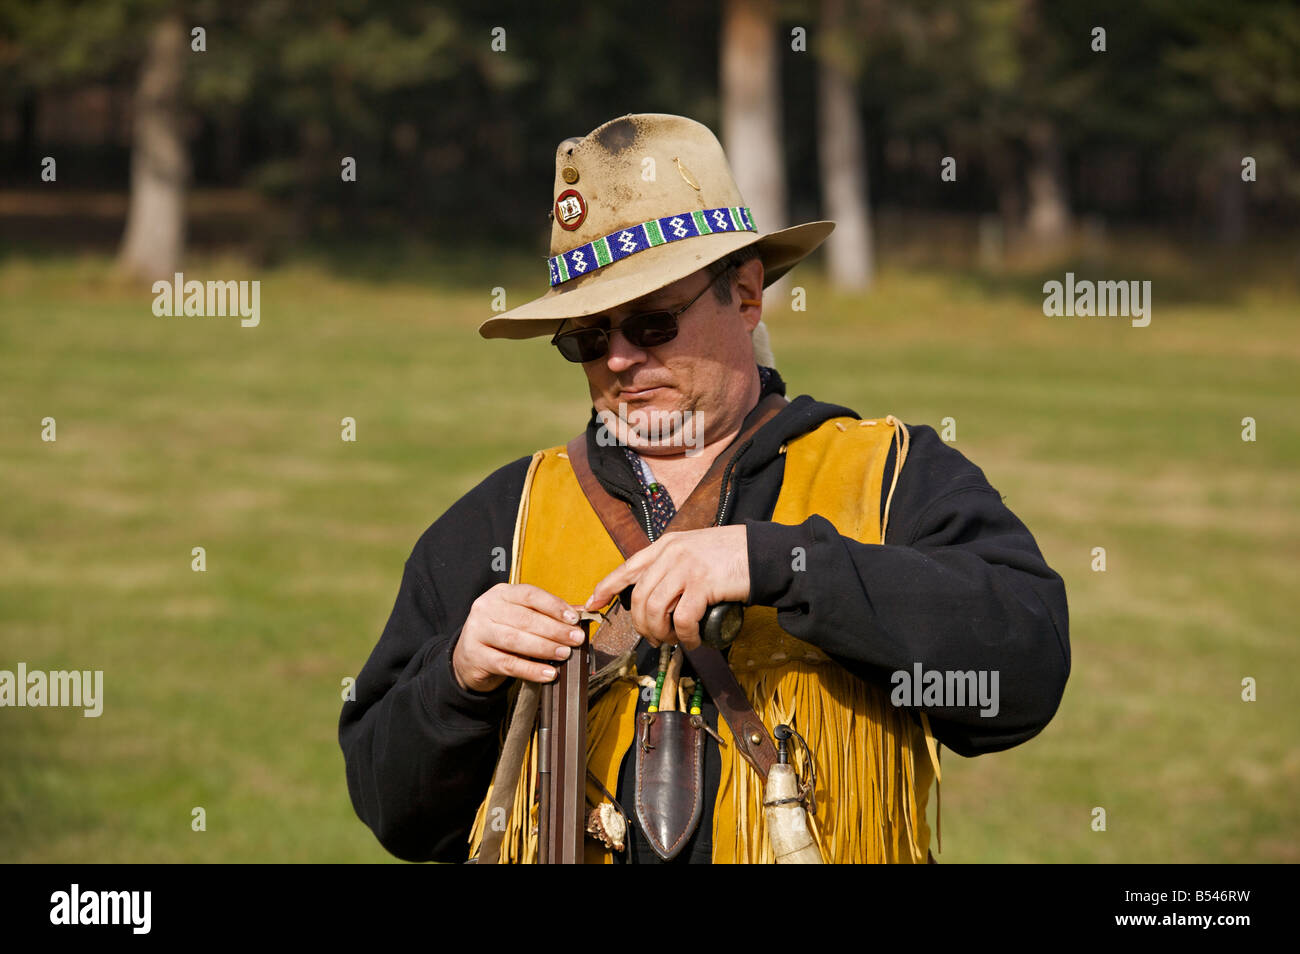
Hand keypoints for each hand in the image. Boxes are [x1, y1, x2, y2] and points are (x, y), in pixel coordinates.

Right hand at [452, 583, 586, 692]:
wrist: (469, 657)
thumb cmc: (502, 632)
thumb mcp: (522, 617)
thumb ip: (550, 614)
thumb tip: (583, 613)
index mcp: (501, 593)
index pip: (530, 595)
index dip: (554, 606)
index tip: (574, 619)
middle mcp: (486, 608)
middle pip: (524, 619)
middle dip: (554, 630)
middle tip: (575, 639)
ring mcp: (478, 631)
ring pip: (515, 640)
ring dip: (544, 648)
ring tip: (564, 654)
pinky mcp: (476, 656)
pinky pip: (508, 663)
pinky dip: (531, 670)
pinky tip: (548, 673)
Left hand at [584, 526, 748, 649]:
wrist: (765, 552)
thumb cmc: (733, 555)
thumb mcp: (696, 551)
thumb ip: (675, 565)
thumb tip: (659, 595)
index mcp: (667, 545)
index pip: (628, 567)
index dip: (607, 586)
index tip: (593, 602)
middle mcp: (672, 554)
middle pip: (639, 596)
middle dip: (640, 625)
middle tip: (653, 638)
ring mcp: (687, 568)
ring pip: (654, 609)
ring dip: (660, 632)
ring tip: (672, 640)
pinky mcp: (703, 585)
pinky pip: (682, 619)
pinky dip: (684, 636)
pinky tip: (691, 640)